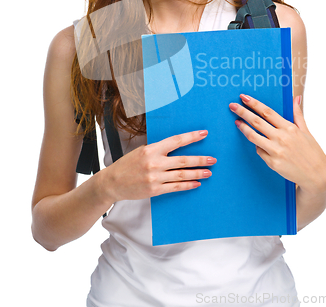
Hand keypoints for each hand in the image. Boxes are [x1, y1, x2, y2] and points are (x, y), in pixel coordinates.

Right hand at [100, 130, 216, 202]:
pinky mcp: (155, 190)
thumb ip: (158, 149)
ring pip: (182, 175)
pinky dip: (188, 185)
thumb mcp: (141, 151)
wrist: (112, 182)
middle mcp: (154, 163)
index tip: (204, 134)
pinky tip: (196, 183)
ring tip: (208, 172)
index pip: (176, 141)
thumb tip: (177, 145)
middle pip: (183, 160)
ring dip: (197, 173)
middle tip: (212, 159)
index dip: (191, 137)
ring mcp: (155, 178)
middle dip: (200, 160)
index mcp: (151, 149)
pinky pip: (175, 187)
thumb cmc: (128, 164)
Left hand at [229, 95, 325, 195]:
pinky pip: (259, 151)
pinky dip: (257, 146)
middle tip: (232, 106)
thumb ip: (297, 114)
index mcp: (290, 128)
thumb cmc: (312, 151)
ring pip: (254, 137)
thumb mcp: (306, 131)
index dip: (254, 104)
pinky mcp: (273, 163)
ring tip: (237, 122)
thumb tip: (296, 98)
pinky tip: (257, 143)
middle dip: (243, 112)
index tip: (244, 97)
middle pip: (257, 122)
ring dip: (243, 128)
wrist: (317, 175)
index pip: (267, 112)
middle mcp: (282, 138)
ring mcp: (276, 151)